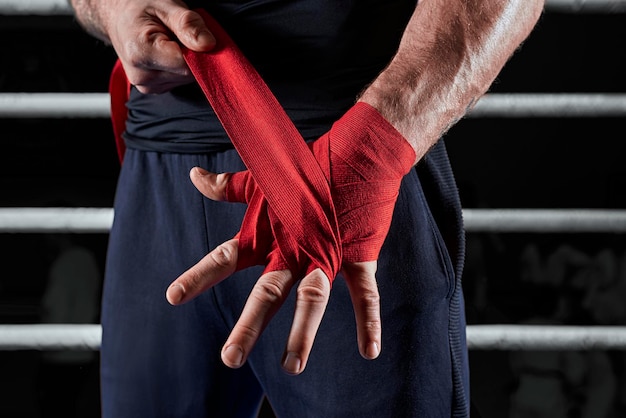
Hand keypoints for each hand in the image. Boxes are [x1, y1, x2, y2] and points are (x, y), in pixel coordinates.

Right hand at [100, 0, 215, 92]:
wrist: (117, 17)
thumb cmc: (138, 7)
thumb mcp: (164, 4)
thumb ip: (187, 23)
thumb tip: (208, 44)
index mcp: (141, 53)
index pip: (187, 65)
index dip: (198, 50)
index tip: (194, 35)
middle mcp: (142, 75)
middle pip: (188, 74)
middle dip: (192, 54)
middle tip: (179, 34)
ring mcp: (147, 86)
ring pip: (186, 78)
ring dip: (186, 60)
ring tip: (171, 41)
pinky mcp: (153, 89)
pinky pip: (179, 81)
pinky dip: (180, 67)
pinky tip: (168, 53)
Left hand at [167, 169, 381, 374]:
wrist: (358, 153)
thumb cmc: (307, 168)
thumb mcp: (263, 180)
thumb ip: (228, 187)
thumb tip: (194, 176)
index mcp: (266, 234)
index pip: (225, 257)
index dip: (199, 276)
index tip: (173, 297)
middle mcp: (291, 248)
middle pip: (267, 291)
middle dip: (249, 325)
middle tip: (230, 358)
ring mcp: (327, 252)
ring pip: (312, 298)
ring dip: (303, 332)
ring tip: (291, 366)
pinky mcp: (358, 254)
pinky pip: (365, 293)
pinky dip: (369, 321)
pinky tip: (370, 351)